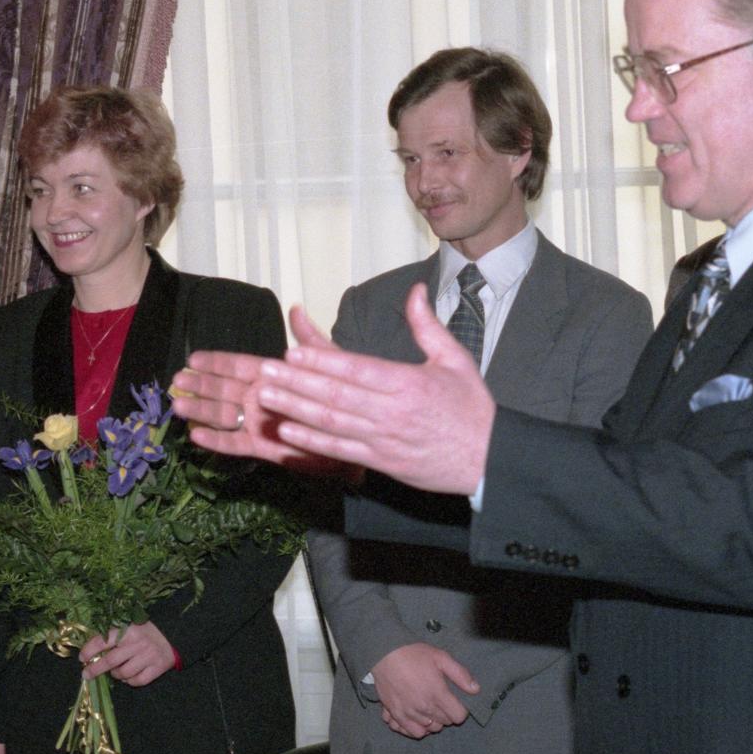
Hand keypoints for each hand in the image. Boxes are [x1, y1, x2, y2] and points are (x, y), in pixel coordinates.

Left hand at [79, 623, 173, 687]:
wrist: (173, 637)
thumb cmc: (144, 632)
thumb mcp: (129, 626)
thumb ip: (113, 635)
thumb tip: (90, 651)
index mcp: (128, 629)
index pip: (103, 641)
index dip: (90, 650)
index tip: (82, 658)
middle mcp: (137, 643)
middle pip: (110, 661)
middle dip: (95, 669)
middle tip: (86, 674)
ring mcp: (148, 656)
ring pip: (123, 673)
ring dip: (116, 675)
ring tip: (116, 671)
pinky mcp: (157, 668)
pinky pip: (137, 681)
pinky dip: (129, 681)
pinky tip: (129, 676)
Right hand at [171, 354, 356, 479]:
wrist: (356, 438)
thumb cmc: (342, 400)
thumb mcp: (328, 365)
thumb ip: (310, 341)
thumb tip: (297, 309)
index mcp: (273, 376)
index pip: (237, 366)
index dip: (215, 362)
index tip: (193, 357)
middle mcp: (260, 399)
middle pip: (223, 390)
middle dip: (200, 384)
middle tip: (177, 380)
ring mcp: (259, 423)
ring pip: (224, 416)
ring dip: (201, 410)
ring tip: (179, 405)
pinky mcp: (262, 448)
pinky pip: (235, 444)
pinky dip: (216, 441)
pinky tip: (196, 436)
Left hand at [253, 288, 494, 494]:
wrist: (489, 459)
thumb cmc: (472, 408)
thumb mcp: (455, 360)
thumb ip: (428, 326)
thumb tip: (416, 291)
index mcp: (408, 383)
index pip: (355, 369)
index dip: (320, 362)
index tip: (292, 352)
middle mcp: (391, 412)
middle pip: (335, 394)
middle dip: (295, 382)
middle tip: (263, 370)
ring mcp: (383, 439)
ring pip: (331, 422)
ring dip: (294, 408)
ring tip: (265, 396)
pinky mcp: (381, 462)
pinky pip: (340, 451)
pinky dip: (312, 442)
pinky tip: (287, 430)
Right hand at [371, 643, 478, 738]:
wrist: (384, 654)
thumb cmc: (413, 654)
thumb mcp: (441, 657)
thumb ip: (460, 674)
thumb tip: (475, 689)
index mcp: (437, 694)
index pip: (458, 716)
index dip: (460, 709)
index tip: (455, 701)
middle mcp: (424, 708)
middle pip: (444, 723)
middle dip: (446, 715)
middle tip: (441, 702)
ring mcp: (408, 713)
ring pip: (428, 730)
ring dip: (432, 722)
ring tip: (429, 710)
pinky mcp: (395, 714)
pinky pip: (410, 731)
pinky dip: (415, 728)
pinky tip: (416, 718)